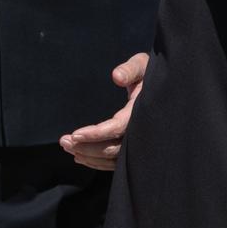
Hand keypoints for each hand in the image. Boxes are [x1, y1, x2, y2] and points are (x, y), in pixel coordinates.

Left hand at [60, 53, 148, 170]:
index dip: (96, 134)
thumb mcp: (142, 65)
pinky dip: (97, 162)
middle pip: (112, 148)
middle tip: (63, 141)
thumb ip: (130, 69)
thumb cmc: (149, 73)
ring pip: (112, 158)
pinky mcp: (133, 147)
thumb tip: (116, 76)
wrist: (163, 86)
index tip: (75, 134)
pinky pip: (115, 161)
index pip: (118, 127)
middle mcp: (141, 130)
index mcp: (142, 111)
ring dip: (88, 155)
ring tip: (67, 147)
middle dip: (86, 147)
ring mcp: (138, 142)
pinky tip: (80, 157)